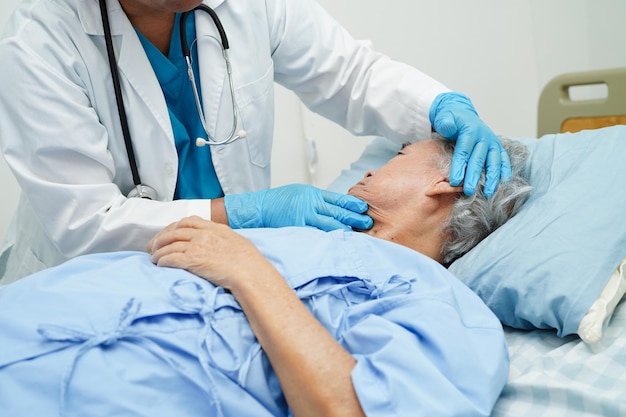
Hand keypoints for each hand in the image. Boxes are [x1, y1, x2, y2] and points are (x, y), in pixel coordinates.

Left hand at [148, 216, 269, 289]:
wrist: (248, 271)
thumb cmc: (248, 260)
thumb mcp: (236, 240)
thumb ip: (223, 238)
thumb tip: (220, 242)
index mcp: (214, 228)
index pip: (189, 221)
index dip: (176, 226)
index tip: (170, 231)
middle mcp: (203, 234)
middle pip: (175, 232)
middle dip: (162, 238)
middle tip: (155, 245)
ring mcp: (197, 247)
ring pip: (170, 245)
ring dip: (159, 251)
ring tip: (154, 257)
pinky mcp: (192, 261)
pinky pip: (171, 258)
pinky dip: (162, 260)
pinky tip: (159, 264)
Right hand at [223, 184, 372, 230]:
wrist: (260, 208)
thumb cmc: (278, 202)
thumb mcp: (300, 194)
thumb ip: (316, 201)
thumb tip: (333, 209)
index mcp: (313, 194)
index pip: (337, 198)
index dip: (352, 203)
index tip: (363, 207)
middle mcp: (311, 203)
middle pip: (338, 210)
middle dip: (354, 216)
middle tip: (368, 221)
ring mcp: (305, 215)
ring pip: (330, 222)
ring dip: (345, 227)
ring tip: (357, 232)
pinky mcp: (299, 226)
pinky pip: (317, 232)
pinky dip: (329, 236)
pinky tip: (339, 240)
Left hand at [429, 92, 511, 196]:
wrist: (463, 114)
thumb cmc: (452, 120)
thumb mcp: (444, 117)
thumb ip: (444, 122)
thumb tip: (448, 127)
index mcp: (470, 131)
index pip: (463, 152)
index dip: (459, 167)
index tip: (454, 182)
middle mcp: (484, 137)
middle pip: (478, 160)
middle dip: (474, 177)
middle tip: (469, 191)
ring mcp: (493, 142)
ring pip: (494, 162)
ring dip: (492, 178)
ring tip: (488, 193)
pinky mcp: (498, 147)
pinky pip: (503, 160)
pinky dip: (505, 171)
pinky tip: (505, 183)